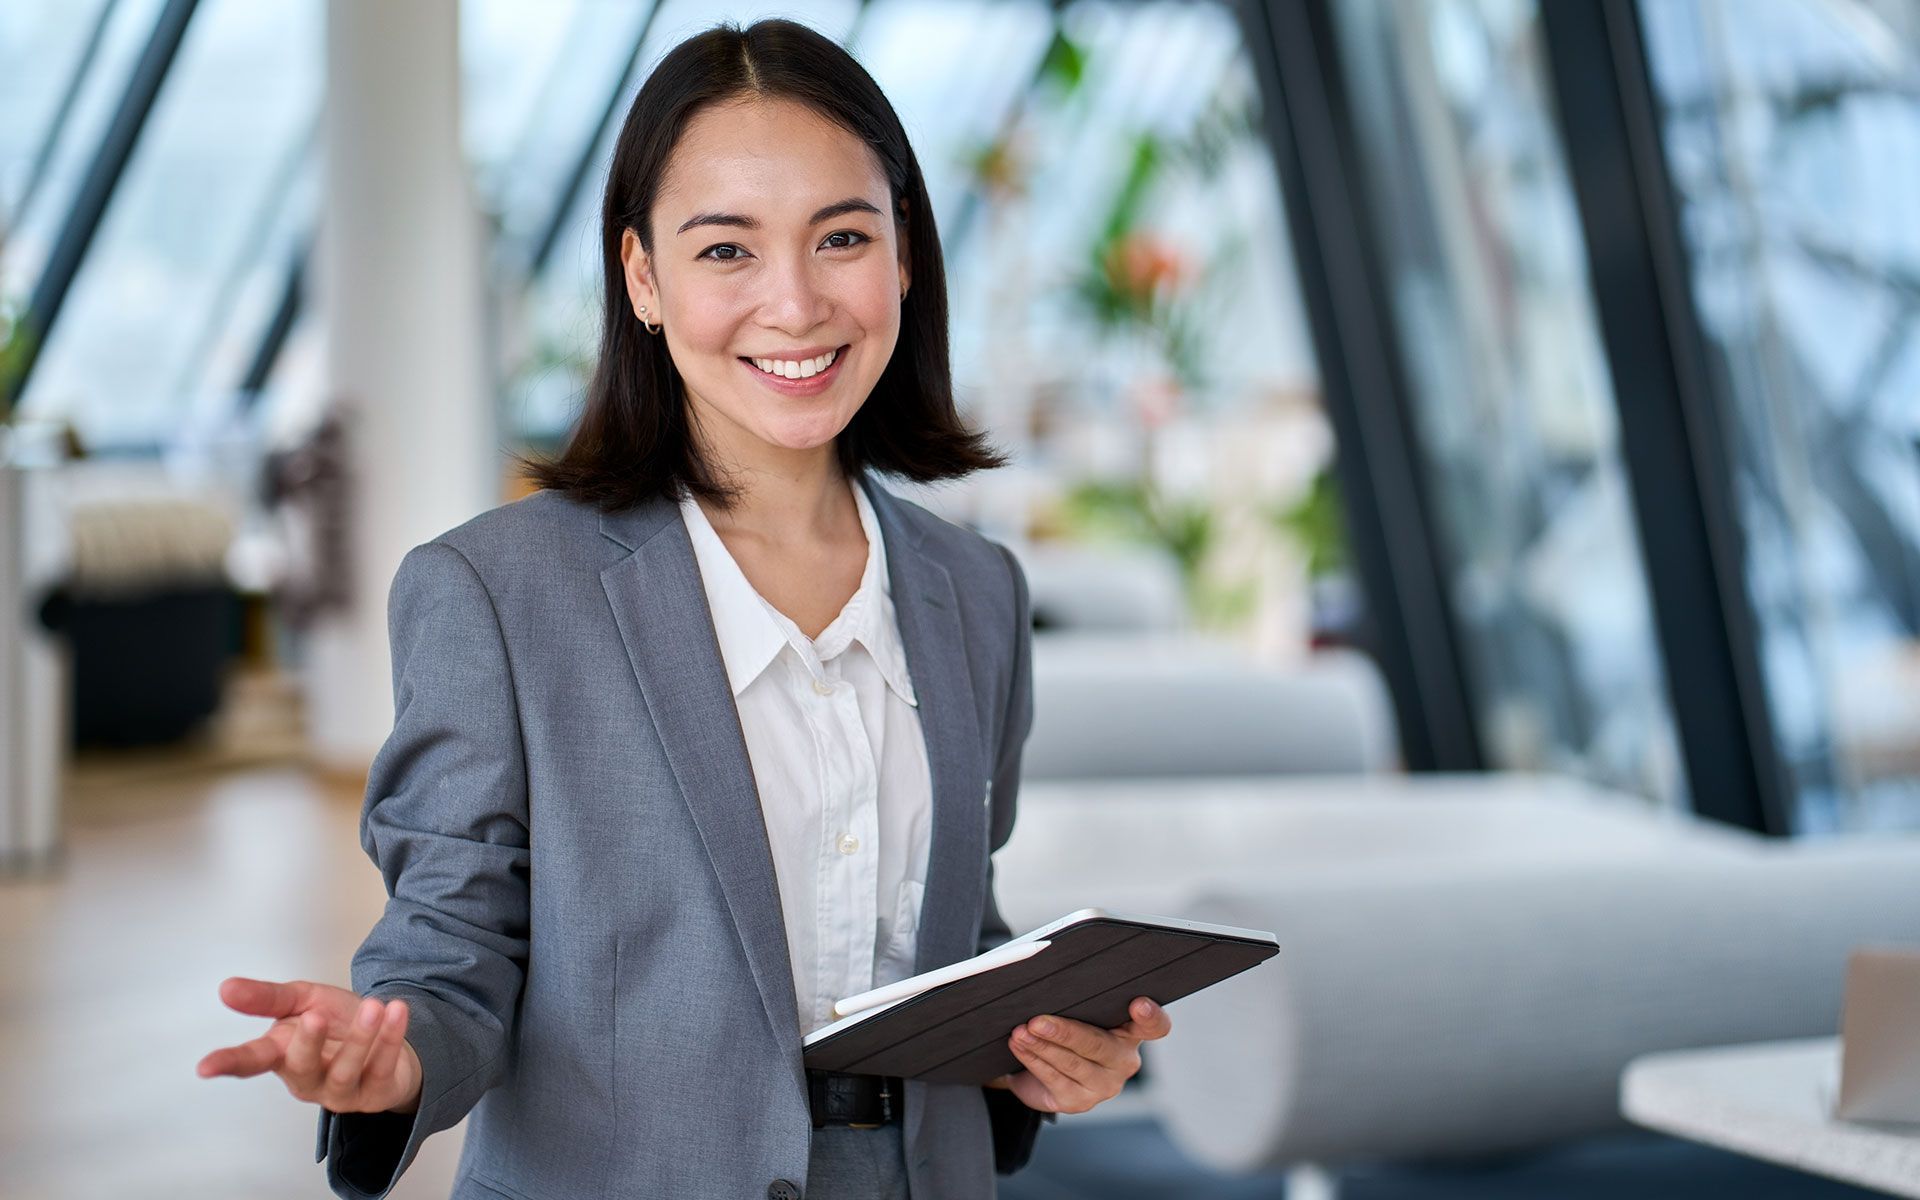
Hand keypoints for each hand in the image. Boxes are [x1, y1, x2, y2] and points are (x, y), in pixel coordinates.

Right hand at [197, 977, 422, 1115]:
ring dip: (360, 1039)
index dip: (228, 1063)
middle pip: (300, 1067)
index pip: (250, 1061)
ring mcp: (340, 1092)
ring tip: (373, 1006)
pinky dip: (390, 1038)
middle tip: (314, 1016)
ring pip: (345, 1071)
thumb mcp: (303, 1000)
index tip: (204, 1067)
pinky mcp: (374, 1094)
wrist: (385, 1035)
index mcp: (283, 1054)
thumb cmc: (336, 1023)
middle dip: (308, 1043)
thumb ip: (268, 998)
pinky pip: (381, 1068)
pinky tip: (396, 1011)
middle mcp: (307, 1079)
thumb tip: (226, 988)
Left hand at [986, 996, 1171, 1114]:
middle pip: (1098, 1045)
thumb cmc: (1067, 1028)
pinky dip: (1032, 1059)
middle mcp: (1124, 1060)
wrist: (1043, 1068)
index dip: (1150, 1016)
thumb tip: (1046, 978)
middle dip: (1064, 1031)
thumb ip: (1076, 997)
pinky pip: (1054, 1078)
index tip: (1138, 1003)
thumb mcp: (1076, 1011)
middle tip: (1036, 1021)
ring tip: (1019, 1032)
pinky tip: (1019, 1046)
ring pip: (1071, 1063)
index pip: (1155, 1026)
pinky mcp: (1079, 1101)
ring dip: (1041, 1046)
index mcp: (1131, 1032)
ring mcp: (1104, 1084)